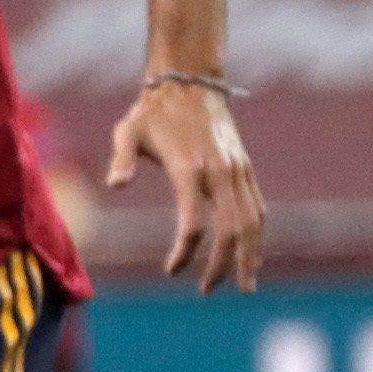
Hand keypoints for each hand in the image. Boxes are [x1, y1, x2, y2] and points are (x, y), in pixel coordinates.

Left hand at [106, 80, 266, 291]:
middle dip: (223, 264)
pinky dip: (258, 233)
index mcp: (190, 168)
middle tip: (208, 290)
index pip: (194, 223)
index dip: (184, 252)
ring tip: (245, 284)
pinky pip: (257, 206)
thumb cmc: (152, 111)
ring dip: (250, 255)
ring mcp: (237, 170)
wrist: (190, 81)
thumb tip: (114, 185)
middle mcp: (220, 172)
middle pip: (231, 229)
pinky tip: (253, 254)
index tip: (171, 270)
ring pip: (253, 220)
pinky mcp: (245, 167)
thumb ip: (121, 159)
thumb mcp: (127, 131)